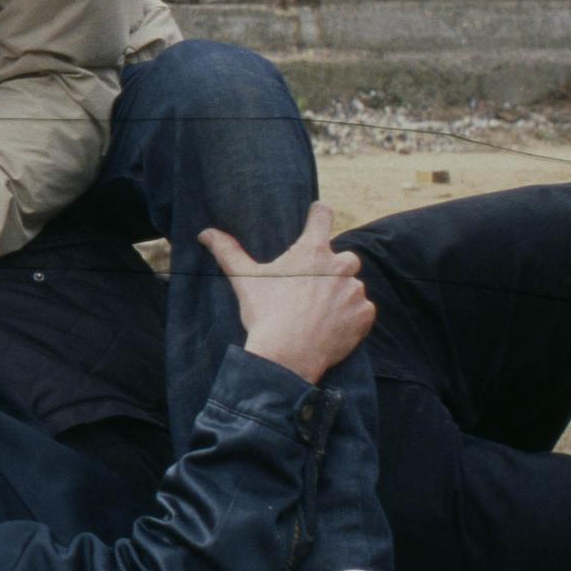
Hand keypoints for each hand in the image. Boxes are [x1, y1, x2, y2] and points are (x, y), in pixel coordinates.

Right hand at [203, 202, 374, 384]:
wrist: (288, 356)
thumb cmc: (266, 314)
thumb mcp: (244, 280)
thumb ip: (228, 251)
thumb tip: (205, 233)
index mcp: (311, 251)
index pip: (322, 215)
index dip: (319, 214)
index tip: (316, 216)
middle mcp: (339, 266)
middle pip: (344, 256)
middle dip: (333, 267)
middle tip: (312, 286)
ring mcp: (355, 291)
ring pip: (353, 285)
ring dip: (341, 294)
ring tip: (319, 312)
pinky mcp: (364, 315)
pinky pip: (362, 310)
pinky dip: (351, 316)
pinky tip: (332, 326)